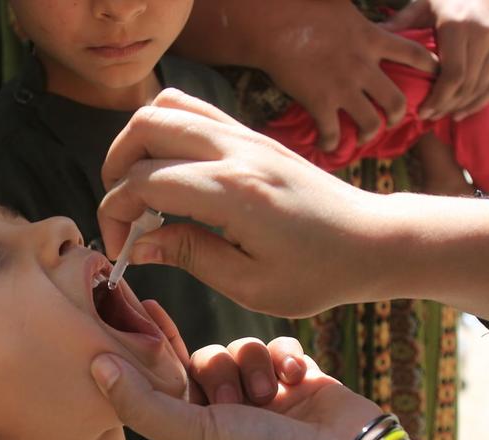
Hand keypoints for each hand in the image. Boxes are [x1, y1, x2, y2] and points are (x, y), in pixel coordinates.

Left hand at [89, 337, 380, 439]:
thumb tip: (94, 364)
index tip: (137, 304)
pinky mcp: (300, 380)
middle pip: (204, 359)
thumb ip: (143, 402)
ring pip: (241, 348)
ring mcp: (266, 397)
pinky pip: (279, 344)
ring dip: (254, 365)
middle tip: (234, 401)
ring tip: (272, 397)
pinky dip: (286, 357)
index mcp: (197, 433)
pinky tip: (297, 379)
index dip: (151, 345)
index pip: (163, 380)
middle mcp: (229, 416)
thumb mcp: (196, 435)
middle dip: (218, 370)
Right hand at [99, 89, 386, 318]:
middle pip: (146, 126)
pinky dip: (167, 133)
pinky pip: (195, 111)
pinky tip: (172, 174)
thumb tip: (138, 244)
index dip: (115, 213)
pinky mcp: (254, 135)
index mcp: (233, 192)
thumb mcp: (250, 283)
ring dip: (139, 143)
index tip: (120, 248)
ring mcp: (247, 136)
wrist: (373, 240)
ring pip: (167, 106)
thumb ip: (189, 255)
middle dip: (117, 168)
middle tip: (123, 212)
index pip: (144, 181)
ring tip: (141, 188)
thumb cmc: (318, 272)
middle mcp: (236, 151)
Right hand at [255, 0, 437, 149]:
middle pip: (397, 101)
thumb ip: (357, 6)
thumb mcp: (342, 0)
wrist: (275, 23)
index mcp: (373, 39)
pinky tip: (328, 144)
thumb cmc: (305, 6)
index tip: (435, 76)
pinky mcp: (319, 102)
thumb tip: (355, 1)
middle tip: (393, 119)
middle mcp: (364, 67)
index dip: (431, 67)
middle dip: (398, 115)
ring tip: (364, 136)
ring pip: (371, 123)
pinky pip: (332, 132)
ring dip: (370, 133)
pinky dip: (332, 142)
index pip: (416, 55)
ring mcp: (343, 88)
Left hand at [383, 0, 488, 120]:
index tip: (422, 112)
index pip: (452, 75)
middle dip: (447, 106)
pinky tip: (462, 111)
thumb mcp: (421, 4)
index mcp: (458, 25)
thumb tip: (367, 41)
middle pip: (467, 85)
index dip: (438, 99)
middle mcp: (484, 33)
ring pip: (482, 87)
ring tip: (442, 116)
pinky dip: (479, 101)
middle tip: (429, 117)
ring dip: (462, 107)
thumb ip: (400, 25)